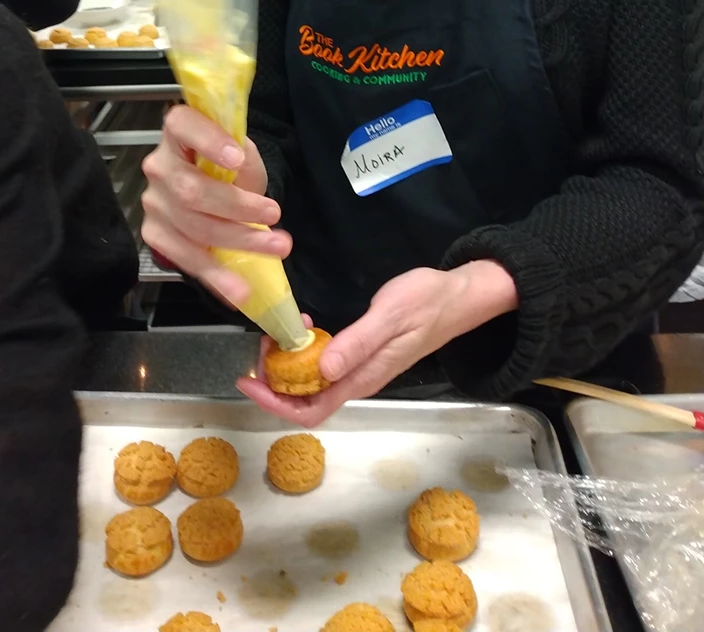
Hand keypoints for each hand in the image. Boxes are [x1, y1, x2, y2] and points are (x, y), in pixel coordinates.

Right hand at [142, 105, 289, 305]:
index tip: (237, 159)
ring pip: (192, 227)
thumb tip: (241, 168)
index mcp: (177, 131)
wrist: (212, 187)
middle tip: (274, 214)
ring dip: (237, 241)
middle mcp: (159, 165)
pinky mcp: (155, 233)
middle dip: (236, 207)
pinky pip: (184, 258)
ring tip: (274, 247)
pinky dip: (215, 276)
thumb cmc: (228, 165)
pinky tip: (238, 289)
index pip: (182, 125)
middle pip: (190, 190)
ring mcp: (153, 202)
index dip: (208, 142)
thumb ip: (242, 154)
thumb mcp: (241, 152)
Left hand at [236, 260, 517, 425]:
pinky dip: (305, 350)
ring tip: (279, 333)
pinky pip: (324, 364)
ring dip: (288, 365)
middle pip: (304, 399)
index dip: (274, 404)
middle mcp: (357, 380)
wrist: (458, 296)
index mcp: (362, 379)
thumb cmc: (426, 303)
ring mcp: (359, 368)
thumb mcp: (390, 317)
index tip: (249, 381)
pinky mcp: (361, 353)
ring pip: (312, 382)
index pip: (310, 411)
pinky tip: (304, 327)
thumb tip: (322, 371)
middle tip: (263, 344)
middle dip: (275, 380)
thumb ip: (357, 344)